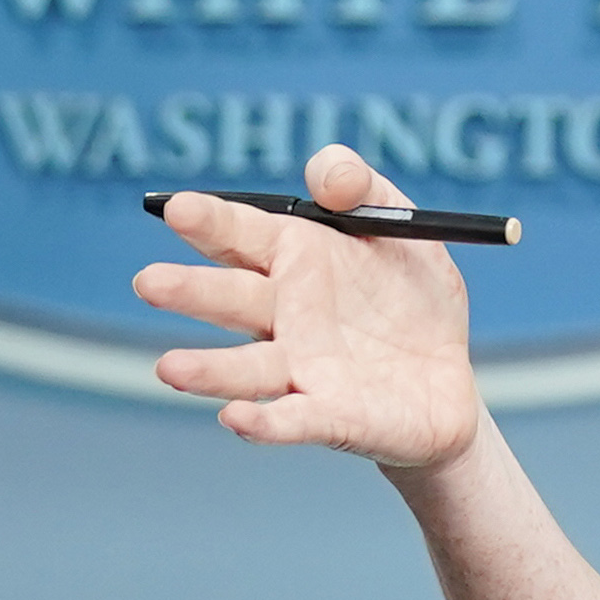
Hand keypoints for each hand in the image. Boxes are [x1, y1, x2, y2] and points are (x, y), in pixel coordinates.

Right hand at [131, 143, 487, 469]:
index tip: (179, 208)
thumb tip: (328, 176)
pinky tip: (236, 419)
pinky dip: (265, 422)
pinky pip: (294, 419)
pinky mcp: (332, 416)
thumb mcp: (402, 226)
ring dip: (209, 370)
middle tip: (149, 283)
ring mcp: (303, 370)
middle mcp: (285, 317)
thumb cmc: (411, 298)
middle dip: (191, 291)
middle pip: (232, 300)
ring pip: (249, 368)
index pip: (241, 235)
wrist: (450, 380)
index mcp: (294, 260)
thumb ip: (363, 186)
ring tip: (169, 368)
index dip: (210, 222)